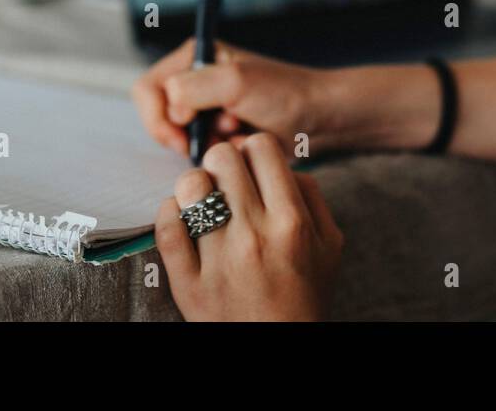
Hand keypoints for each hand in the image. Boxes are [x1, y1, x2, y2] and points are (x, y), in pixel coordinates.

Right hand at [132, 38, 332, 157]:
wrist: (319, 118)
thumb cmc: (284, 94)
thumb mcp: (236, 82)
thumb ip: (192, 88)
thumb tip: (172, 111)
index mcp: (195, 57)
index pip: (148, 89)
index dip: (159, 115)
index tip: (183, 131)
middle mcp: (196, 79)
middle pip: (160, 116)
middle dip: (187, 132)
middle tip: (217, 135)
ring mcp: (207, 106)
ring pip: (180, 138)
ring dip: (207, 142)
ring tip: (237, 132)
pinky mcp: (219, 130)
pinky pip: (201, 150)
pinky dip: (219, 152)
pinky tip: (243, 141)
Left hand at [155, 134, 343, 320]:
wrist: (279, 347)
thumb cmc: (304, 295)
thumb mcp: (329, 244)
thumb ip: (312, 196)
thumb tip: (283, 164)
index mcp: (291, 221)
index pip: (261, 148)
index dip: (253, 150)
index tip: (250, 166)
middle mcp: (255, 236)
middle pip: (222, 157)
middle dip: (223, 163)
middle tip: (225, 182)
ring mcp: (219, 260)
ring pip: (190, 186)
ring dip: (194, 186)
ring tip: (202, 201)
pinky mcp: (189, 284)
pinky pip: (166, 227)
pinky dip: (170, 213)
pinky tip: (183, 220)